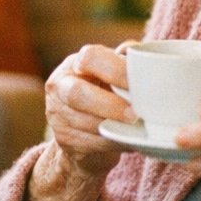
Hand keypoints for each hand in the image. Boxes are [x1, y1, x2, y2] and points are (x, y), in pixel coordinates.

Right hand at [44, 43, 137, 176]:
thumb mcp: (111, 74)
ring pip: (85, 123)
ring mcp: (57, 114)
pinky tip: (128, 141)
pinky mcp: (63, 139)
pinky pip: (90, 143)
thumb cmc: (104, 93)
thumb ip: (124, 62)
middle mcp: (60, 86)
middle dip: (110, 105)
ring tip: (137, 129)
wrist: (81, 130)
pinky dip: (113, 143)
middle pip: (77, 93)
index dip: (116, 70)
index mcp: (74, 64)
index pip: (89, 58)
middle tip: (135, 114)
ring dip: (114, 128)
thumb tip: (142, 56)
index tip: (139, 83)